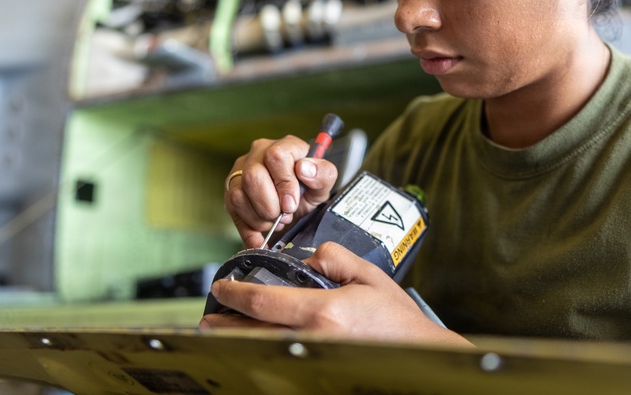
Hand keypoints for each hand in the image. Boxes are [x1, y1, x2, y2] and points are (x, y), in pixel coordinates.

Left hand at [200, 242, 469, 345]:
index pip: (263, 302)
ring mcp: (315, 361)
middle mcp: (314, 340)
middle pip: (254, 333)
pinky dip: (263, 353)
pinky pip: (282, 362)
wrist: (420, 352)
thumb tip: (307, 259)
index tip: (220, 287)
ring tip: (223, 331)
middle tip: (209, 315)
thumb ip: (332, 258)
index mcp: (323, 312)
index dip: (235, 294)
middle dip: (226, 324)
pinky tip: (255, 347)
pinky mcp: (319, 373)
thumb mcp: (367, 274)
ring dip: (239, 340)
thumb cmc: (396, 318)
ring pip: (263, 350)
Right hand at [225, 136, 339, 248]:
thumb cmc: (309, 189)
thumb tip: (304, 168)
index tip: (291, 203)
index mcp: (285, 145)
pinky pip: (232, 210)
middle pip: (253, 177)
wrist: (296, 205)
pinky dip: (248, 229)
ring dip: (259, 218)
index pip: (276, 156)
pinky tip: (261, 238)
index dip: (284, 184)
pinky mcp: (231, 189)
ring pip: (238, 195)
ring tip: (275, 221)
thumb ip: (323, 173)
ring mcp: (241, 170)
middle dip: (270, 206)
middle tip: (284, 215)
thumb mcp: (324, 184)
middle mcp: (259, 152)